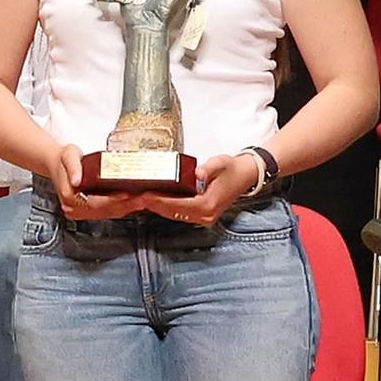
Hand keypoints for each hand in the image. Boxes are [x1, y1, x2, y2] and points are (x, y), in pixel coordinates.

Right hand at [47, 143, 146, 220]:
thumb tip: (76, 180)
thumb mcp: (68, 155)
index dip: (112, 200)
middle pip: (103, 211)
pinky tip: (131, 203)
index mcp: (69, 196)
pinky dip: (119, 209)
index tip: (127, 195)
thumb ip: (73, 166)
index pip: (95, 203)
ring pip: (106, 214)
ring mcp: (79, 211)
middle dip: (124, 206)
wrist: (56, 162)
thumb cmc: (63, 158)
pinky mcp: (85, 211)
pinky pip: (105, 213)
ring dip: (125, 209)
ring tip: (141, 201)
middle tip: (142, 199)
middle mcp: (73, 207)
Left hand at [138, 151, 259, 226]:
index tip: (144, 195)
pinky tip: (153, 200)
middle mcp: (206, 215)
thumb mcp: (220, 163)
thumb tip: (197, 173)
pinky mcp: (202, 214)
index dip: (159, 201)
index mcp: (208, 205)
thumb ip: (208, 168)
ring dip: (157, 207)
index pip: (178, 205)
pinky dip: (165, 207)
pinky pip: (179, 213)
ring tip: (139, 198)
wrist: (245, 175)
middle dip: (153, 205)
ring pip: (174, 214)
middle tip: (134, 197)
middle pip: (172, 212)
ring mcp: (204, 217)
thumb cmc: (232, 168)